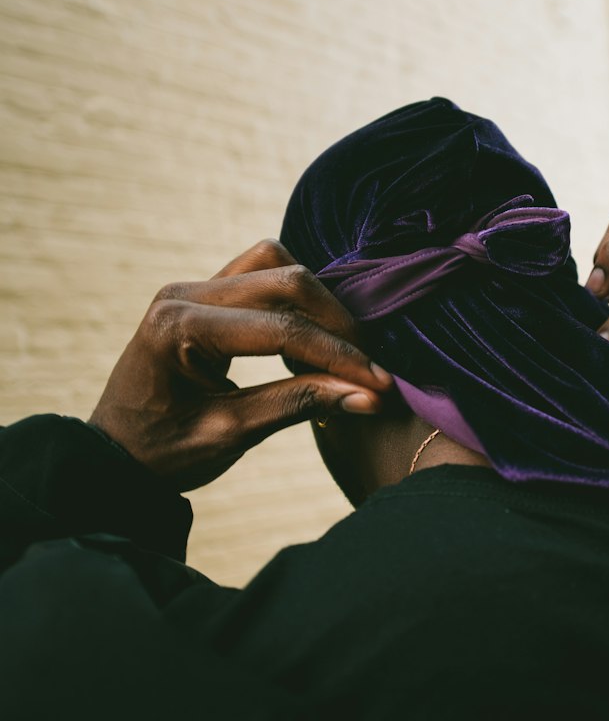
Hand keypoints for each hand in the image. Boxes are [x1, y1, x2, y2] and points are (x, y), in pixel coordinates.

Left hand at [89, 240, 392, 490]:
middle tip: (370, 371)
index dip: (338, 356)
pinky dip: (295, 298)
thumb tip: (370, 396)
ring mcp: (190, 287)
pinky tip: (312, 336)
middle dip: (337, 325)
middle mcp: (183, 293)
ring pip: (276, 264)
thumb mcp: (230, 434)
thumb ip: (299, 404)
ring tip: (342, 352)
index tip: (381, 385)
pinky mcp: (201, 292)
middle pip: (286, 281)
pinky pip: (261, 273)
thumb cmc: (163, 454)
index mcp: (179, 328)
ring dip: (318, 303)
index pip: (281, 329)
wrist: (115, 455)